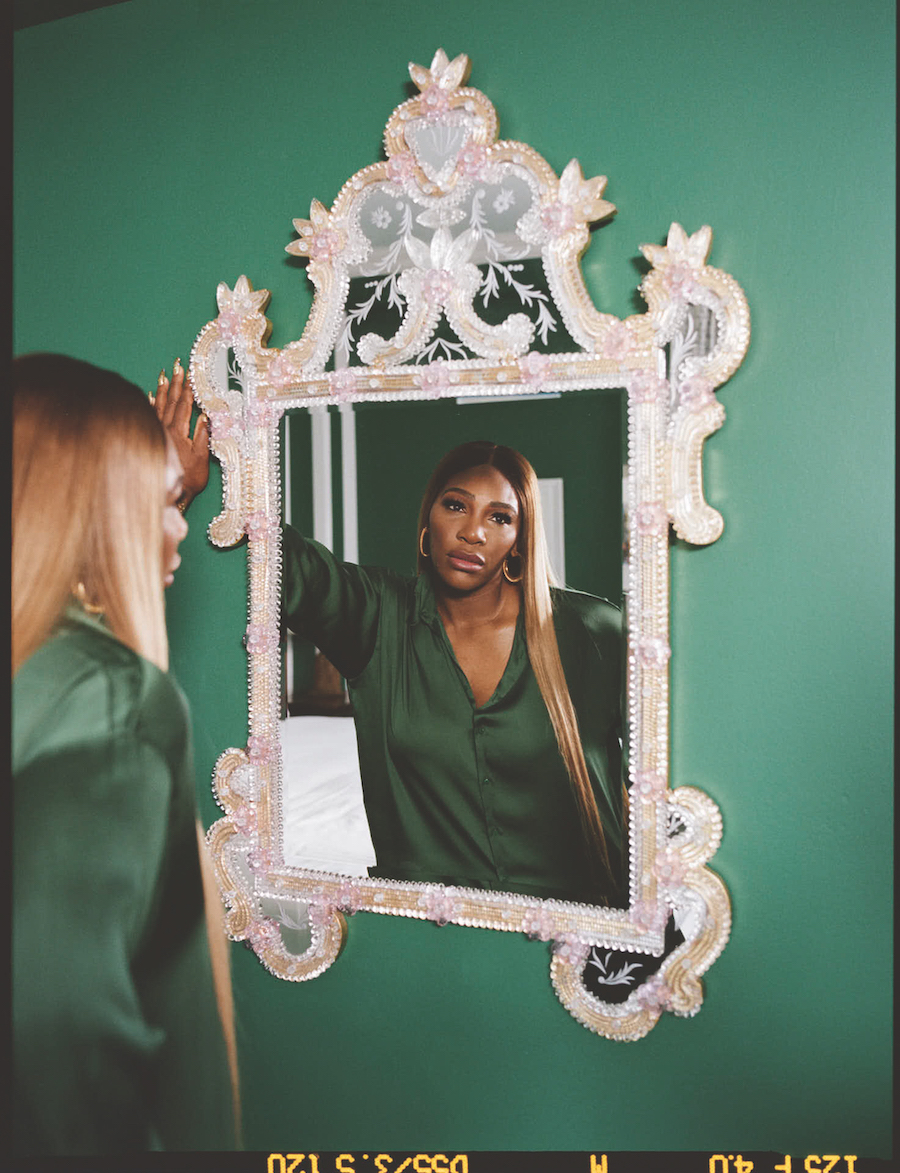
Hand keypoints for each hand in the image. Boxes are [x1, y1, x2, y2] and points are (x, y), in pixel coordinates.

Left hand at [151, 358, 209, 510]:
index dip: (187, 388)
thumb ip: (202, 435)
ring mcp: (155, 433)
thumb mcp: (201, 459)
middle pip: (170, 401)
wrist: (168, 493)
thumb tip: (205, 416)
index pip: (184, 405)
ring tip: (163, 375)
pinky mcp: (150, 438)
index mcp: (179, 432)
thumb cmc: (187, 479)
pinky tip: (148, 396)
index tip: (188, 373)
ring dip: (161, 390)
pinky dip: (149, 404)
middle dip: (174, 382)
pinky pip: (149, 416)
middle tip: (176, 366)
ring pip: (158, 406)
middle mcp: (165, 429)